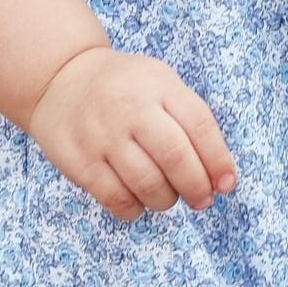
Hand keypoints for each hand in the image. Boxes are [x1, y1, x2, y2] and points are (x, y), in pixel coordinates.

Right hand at [26, 47, 237, 223]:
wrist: (60, 77)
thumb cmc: (124, 88)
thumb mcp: (160, 83)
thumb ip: (189, 120)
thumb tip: (219, 175)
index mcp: (159, 86)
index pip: (200, 126)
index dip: (219, 161)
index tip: (226, 184)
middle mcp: (130, 108)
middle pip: (175, 158)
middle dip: (196, 188)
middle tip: (201, 200)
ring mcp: (102, 135)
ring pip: (147, 184)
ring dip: (166, 200)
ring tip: (166, 197)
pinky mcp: (79, 160)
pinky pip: (116, 198)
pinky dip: (134, 209)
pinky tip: (137, 201)